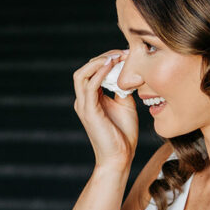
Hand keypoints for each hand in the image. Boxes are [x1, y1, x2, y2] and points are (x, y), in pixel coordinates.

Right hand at [72, 50, 138, 169]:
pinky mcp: (89, 111)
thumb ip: (122, 89)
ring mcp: (84, 105)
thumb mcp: (125, 105)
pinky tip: (112, 66)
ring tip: (116, 57)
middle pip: (86, 69)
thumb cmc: (122, 134)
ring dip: (99, 62)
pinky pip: (90, 87)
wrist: (119, 157)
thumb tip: (127, 74)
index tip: (127, 53)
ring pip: (82, 75)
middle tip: (124, 52)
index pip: (93, 71)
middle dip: (104, 57)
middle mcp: (83, 100)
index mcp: (91, 98)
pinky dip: (99, 73)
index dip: (108, 59)